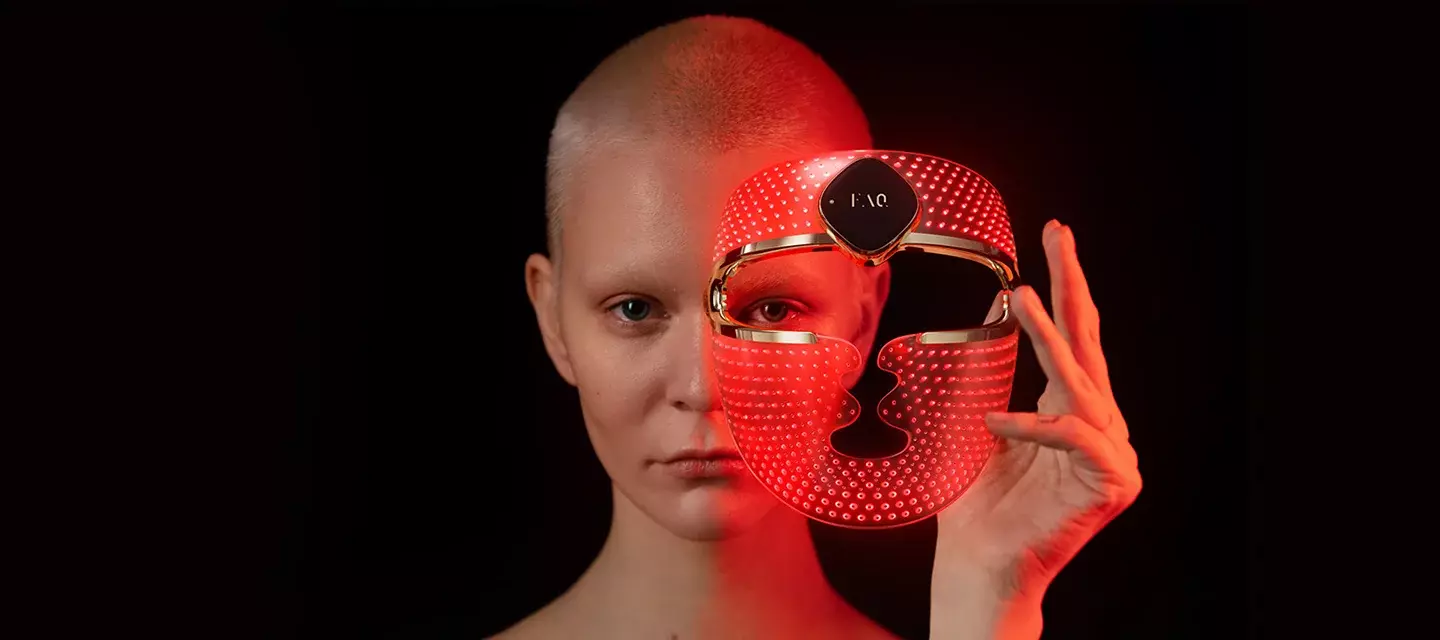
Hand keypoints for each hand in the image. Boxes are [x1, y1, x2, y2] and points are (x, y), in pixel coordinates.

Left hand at [930, 220, 1141, 638]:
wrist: (978, 559)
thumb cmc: (973, 500)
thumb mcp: (972, 423)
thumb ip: (985, 379)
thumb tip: (973, 320)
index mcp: (1069, 406)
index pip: (1074, 335)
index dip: (1065, 285)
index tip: (1054, 234)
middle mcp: (1098, 423)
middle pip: (1090, 342)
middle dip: (1073, 283)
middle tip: (1059, 233)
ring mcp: (1112, 453)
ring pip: (1082, 384)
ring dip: (1050, 339)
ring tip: (1021, 299)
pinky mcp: (1114, 482)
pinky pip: (1076, 436)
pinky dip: (1035, 427)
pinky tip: (995, 423)